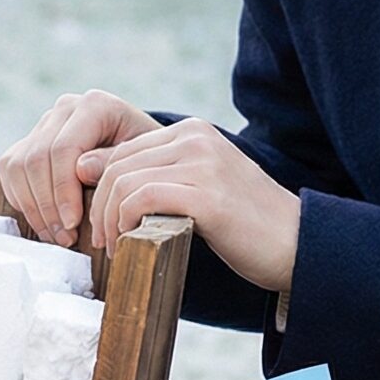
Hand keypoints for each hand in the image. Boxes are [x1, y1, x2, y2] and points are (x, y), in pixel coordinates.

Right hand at [0, 89, 163, 244]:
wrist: (138, 149)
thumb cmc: (144, 159)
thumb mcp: (142, 161)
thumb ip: (114, 163)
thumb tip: (81, 170)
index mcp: (94, 105)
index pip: (64, 149)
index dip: (63, 190)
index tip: (73, 224)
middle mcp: (64, 109)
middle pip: (36, 159)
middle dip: (47, 205)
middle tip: (64, 237)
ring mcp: (44, 124)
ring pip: (18, 166)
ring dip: (33, 207)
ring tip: (55, 235)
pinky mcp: (29, 141)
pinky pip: (10, 170)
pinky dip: (21, 199)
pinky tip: (43, 220)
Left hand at [79, 116, 300, 290]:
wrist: (297, 244)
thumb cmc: (242, 224)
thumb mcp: (192, 189)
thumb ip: (149, 175)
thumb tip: (82, 167)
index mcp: (192, 132)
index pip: (121, 152)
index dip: (100, 190)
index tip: (103, 224)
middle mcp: (196, 138)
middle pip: (115, 166)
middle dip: (98, 207)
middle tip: (101, 241)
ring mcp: (203, 163)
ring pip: (122, 183)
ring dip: (109, 220)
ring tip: (115, 246)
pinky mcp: (206, 195)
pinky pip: (140, 200)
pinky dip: (125, 224)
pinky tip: (130, 244)